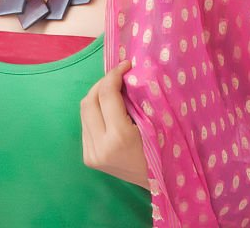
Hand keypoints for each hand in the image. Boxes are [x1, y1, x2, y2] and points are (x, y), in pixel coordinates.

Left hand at [80, 59, 150, 189]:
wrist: (159, 184)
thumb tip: (128, 74)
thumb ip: (139, 99)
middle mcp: (99, 146)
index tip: (126, 65)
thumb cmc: (165, 150)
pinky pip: (86, 124)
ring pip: (84, 111)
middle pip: (89, 101)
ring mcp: (91, 153)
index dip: (114, 74)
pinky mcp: (88, 157)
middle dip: (103, 82)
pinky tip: (110, 108)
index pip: (107, 95)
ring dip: (98, 95)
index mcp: (118, 137)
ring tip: (115, 88)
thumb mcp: (157, 122)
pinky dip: (96, 110)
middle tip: (119, 74)